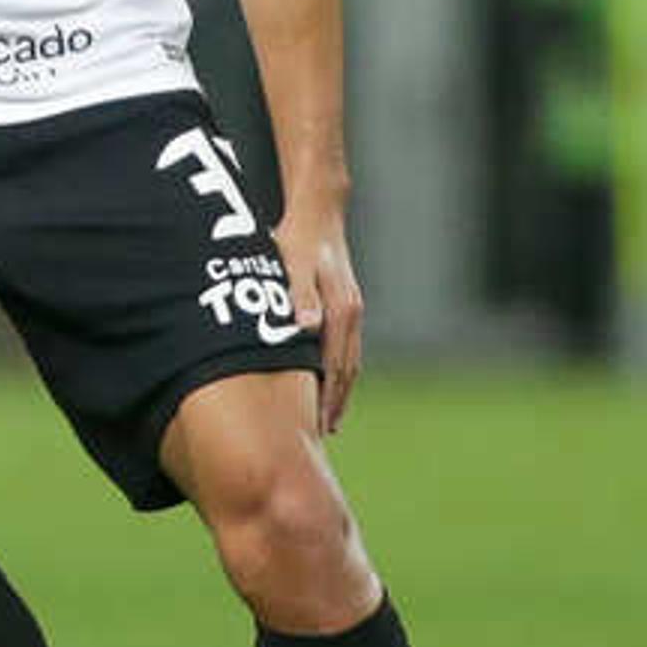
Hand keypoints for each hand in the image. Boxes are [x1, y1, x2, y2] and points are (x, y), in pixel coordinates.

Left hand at [277, 201, 363, 434]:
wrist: (319, 211)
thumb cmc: (298, 238)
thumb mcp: (292, 263)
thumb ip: (299, 296)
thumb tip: (305, 328)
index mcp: (340, 309)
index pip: (334, 366)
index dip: (327, 398)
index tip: (318, 427)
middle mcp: (352, 314)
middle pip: (346, 370)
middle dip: (336, 403)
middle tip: (324, 435)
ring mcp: (353, 310)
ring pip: (350, 361)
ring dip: (340, 391)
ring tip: (330, 420)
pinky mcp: (348, 306)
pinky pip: (347, 349)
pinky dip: (341, 372)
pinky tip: (332, 384)